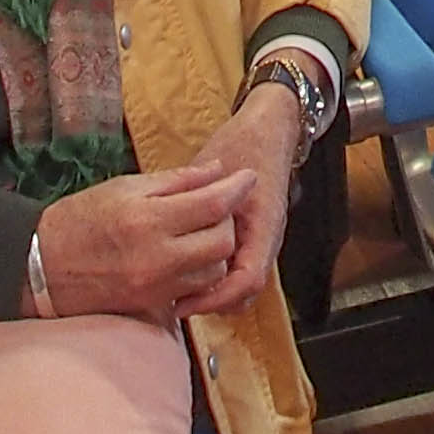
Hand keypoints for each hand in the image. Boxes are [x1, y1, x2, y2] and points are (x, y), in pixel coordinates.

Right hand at [32, 159, 259, 321]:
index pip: (212, 204)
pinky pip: (195, 291)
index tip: (249, 176)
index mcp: (148, 219)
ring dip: (217, 250)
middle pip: (222, 242)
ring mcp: (157, 286)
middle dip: (229, 222)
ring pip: (214, 270)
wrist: (42, 267)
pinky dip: (200, 272)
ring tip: (201, 232)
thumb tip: (217, 171)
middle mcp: (157, 257)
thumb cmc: (81, 219)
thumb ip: (176, 181)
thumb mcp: (125, 186)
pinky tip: (188, 256)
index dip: (237, 188)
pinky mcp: (153, 305)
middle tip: (218, 208)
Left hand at [173, 81, 309, 317]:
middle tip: (174, 303)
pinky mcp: (250, 238)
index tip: (183, 303)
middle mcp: (266, 240)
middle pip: (245, 293)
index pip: (248, 280)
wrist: (268, 129)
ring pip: (241, 286)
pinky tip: (188, 271)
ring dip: (213, 294)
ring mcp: (260, 241)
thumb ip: (196, 196)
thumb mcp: (215, 167)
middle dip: (212, 304)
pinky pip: (237, 271)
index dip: (216, 298)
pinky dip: (216, 279)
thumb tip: (166, 226)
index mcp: (263, 226)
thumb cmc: (243, 144)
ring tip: (178, 291)